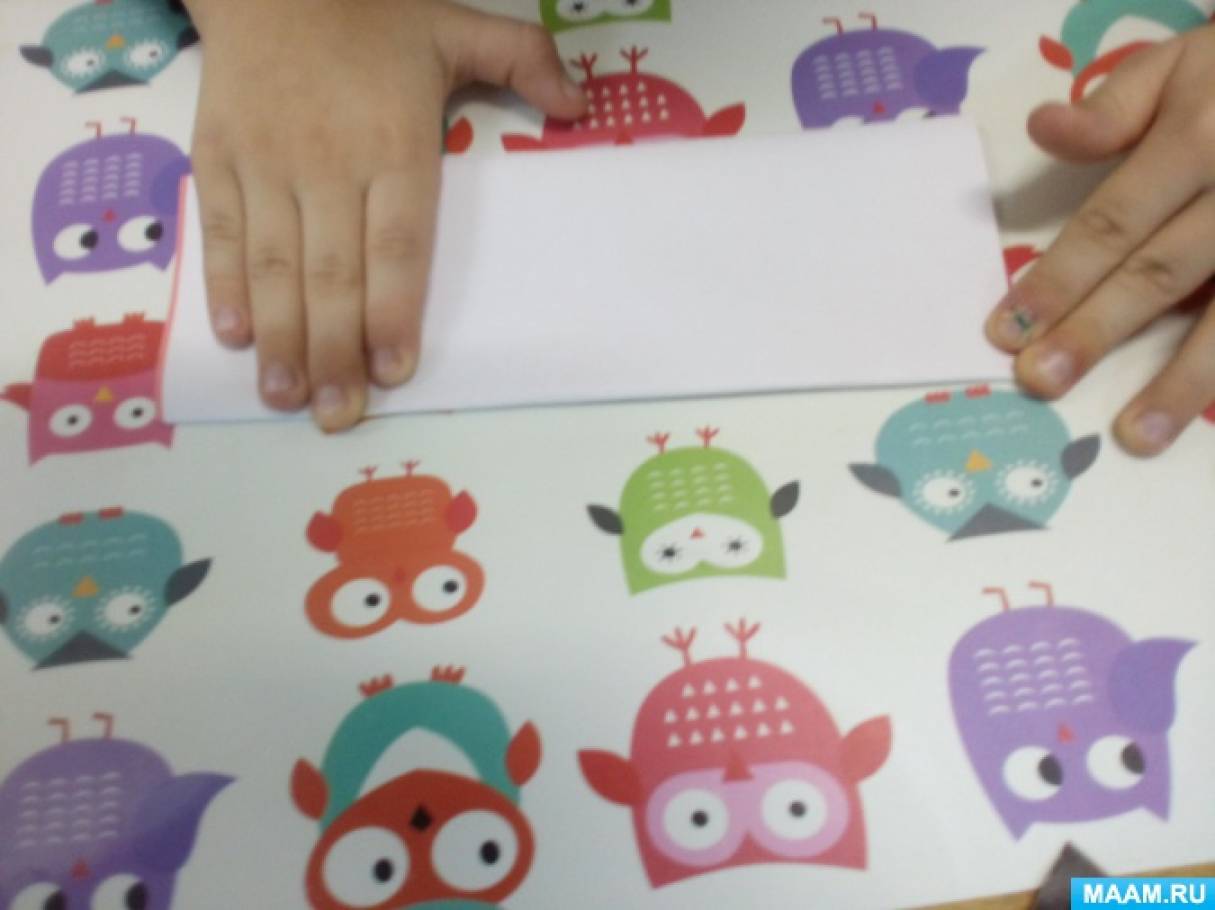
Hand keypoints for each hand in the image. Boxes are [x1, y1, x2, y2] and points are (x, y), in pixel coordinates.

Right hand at [185, 0, 585, 429]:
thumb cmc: (371, 10)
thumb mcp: (456, 23)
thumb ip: (521, 61)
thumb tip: (581, 105)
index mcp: (392, 143)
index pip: (397, 244)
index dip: (392, 311)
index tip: (393, 370)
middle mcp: (327, 164)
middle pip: (333, 273)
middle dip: (334, 351)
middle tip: (337, 415)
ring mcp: (265, 163)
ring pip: (272, 264)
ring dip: (281, 337)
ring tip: (285, 397)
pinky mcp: (216, 157)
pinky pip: (219, 230)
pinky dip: (225, 285)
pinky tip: (237, 337)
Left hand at [986, 25, 1214, 455]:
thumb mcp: (1184, 62)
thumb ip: (1115, 105)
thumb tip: (1043, 129)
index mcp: (1198, 138)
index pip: (1113, 220)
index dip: (1058, 277)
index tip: (1006, 329)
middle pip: (1162, 272)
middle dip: (1097, 331)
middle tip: (1041, 381)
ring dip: (1184, 379)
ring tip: (1137, 436)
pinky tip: (1213, 421)